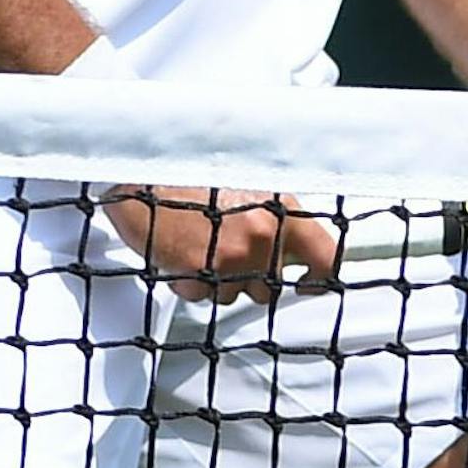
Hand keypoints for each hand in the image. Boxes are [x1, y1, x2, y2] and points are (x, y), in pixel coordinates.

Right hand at [101, 186, 342, 304]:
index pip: (325, 257)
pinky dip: (192, 281)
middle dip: (251, 276)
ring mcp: (229, 259)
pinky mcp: (197, 275)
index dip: (322, 278)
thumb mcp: (248, 183)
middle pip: (270, 286)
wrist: (142, 171)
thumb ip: (276, 216)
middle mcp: (261, 237)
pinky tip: (182, 252)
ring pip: (234, 294)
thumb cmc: (191, 171)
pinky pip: (202, 295)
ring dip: (219, 279)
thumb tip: (294, 247)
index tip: (309, 285)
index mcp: (280, 211)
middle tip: (226, 248)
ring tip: (200, 244)